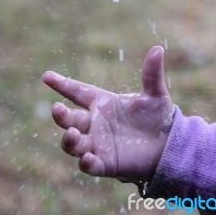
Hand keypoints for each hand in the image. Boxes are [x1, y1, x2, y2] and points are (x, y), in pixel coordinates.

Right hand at [42, 46, 173, 182]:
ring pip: (73, 143)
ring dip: (69, 139)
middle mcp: (95, 123)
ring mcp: (98, 144)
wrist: (169, 145)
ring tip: (73, 133)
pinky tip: (88, 158)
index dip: (62, 84)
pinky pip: (90, 165)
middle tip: (58, 109)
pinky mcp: (106, 164)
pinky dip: (86, 163)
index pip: (77, 92)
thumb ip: (151, 75)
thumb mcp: (155, 95)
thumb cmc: (158, 118)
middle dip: (61, 115)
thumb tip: (158, 49)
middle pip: (70, 119)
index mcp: (103, 104)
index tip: (46, 76)